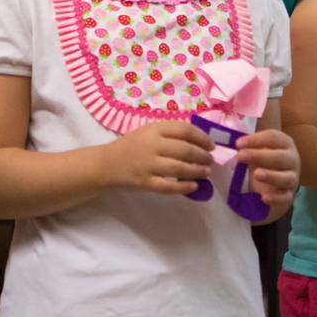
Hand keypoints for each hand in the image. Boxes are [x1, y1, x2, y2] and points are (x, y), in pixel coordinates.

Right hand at [99, 120, 215, 195]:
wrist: (106, 164)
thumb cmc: (130, 146)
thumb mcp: (148, 132)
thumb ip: (169, 133)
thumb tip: (199, 141)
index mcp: (154, 129)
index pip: (185, 130)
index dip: (202, 138)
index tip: (210, 145)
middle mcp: (152, 145)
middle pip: (186, 150)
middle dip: (203, 156)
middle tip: (210, 161)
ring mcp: (148, 165)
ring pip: (180, 168)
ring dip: (198, 171)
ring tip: (205, 173)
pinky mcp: (145, 182)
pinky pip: (169, 186)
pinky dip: (184, 187)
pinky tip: (194, 186)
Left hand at [236, 128, 299, 212]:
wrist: (276, 182)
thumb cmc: (265, 160)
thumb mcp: (258, 149)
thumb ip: (248, 145)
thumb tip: (230, 144)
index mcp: (285, 144)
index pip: (273, 138)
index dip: (255, 140)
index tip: (237, 144)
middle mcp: (292, 160)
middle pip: (279, 157)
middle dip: (259, 155)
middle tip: (240, 156)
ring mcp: (292, 178)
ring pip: (286, 177)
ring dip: (271, 176)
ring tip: (256, 174)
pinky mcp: (289, 195)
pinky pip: (285, 197)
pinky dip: (276, 198)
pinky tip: (264, 197)